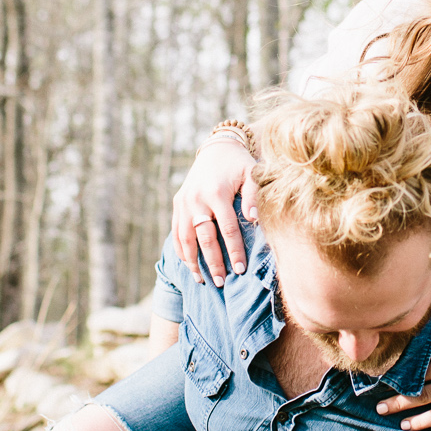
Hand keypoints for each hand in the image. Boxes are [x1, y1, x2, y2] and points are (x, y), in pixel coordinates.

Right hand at [171, 139, 259, 285]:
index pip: (227, 229)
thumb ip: (253, 197)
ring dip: (192, 261)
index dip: (234, 251)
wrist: (217, 148)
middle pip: (204, 238)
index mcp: (217, 192)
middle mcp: (197, 199)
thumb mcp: (252, 174)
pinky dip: (181, 250)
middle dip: (213, 262)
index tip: (240, 270)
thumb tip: (254, 221)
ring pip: (185, 238)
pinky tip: (189, 265)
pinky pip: (176, 231)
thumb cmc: (240, 165)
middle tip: (221, 282)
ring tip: (202, 280)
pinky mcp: (177, 203)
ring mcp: (184, 201)